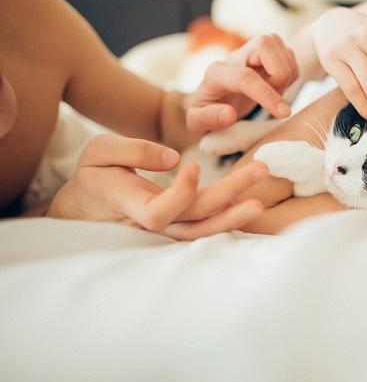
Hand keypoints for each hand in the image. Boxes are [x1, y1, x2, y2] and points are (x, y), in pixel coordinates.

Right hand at [47, 134, 268, 239]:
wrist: (89, 206)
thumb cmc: (94, 177)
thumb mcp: (99, 153)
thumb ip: (133, 151)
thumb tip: (173, 158)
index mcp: (130, 207)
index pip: (160, 211)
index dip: (179, 193)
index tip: (192, 164)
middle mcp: (154, 224)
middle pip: (196, 217)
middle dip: (230, 194)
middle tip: (261, 168)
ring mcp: (169, 229)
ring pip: (205, 229)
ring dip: (236, 214)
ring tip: (262, 199)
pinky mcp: (180, 226)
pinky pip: (207, 227)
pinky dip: (229, 218)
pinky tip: (251, 203)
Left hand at [186, 34, 298, 133]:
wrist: (214, 102)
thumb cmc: (206, 115)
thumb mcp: (196, 123)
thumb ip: (208, 119)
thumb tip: (229, 114)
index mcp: (216, 73)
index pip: (245, 77)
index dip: (267, 95)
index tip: (283, 113)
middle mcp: (235, 55)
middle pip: (266, 45)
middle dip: (279, 77)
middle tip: (272, 101)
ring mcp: (253, 51)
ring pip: (283, 50)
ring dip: (286, 78)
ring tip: (272, 96)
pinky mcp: (268, 53)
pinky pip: (291, 57)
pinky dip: (291, 76)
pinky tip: (276, 88)